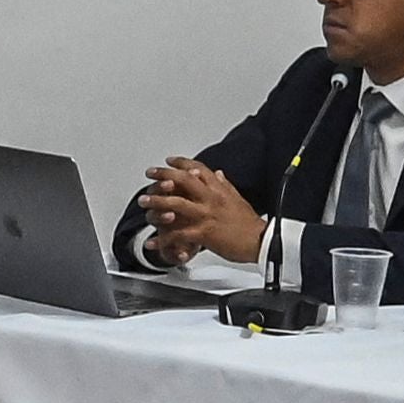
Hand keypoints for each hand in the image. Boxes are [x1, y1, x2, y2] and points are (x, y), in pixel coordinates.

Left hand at [134, 158, 264, 266]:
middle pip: (183, 180)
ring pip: (176, 204)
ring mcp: (206, 215)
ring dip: (156, 202)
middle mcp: (211, 199)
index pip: (198, 169)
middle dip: (163, 175)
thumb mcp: (237, 199)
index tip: (169, 161)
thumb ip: (224, 185)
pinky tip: (151, 241)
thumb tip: (217, 173)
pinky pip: (178, 235)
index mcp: (219, 190)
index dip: (182, 163)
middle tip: (150, 173)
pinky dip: (162, 239)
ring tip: (143, 202)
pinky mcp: (204, 233)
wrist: (260, 242)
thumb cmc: (249, 223)